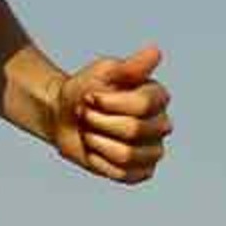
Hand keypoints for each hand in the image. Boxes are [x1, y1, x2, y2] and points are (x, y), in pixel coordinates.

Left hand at [50, 43, 170, 185]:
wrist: (64, 115)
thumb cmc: (85, 89)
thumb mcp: (104, 71)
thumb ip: (131, 67)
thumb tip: (155, 51)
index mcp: (157, 97)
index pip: (143, 105)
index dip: (110, 103)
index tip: (90, 96)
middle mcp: (161, 124)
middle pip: (134, 130)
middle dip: (99, 122)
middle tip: (86, 114)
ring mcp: (153, 151)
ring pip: (127, 155)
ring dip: (98, 142)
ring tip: (89, 132)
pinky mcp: (140, 172)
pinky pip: (123, 174)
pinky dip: (100, 162)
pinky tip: (94, 150)